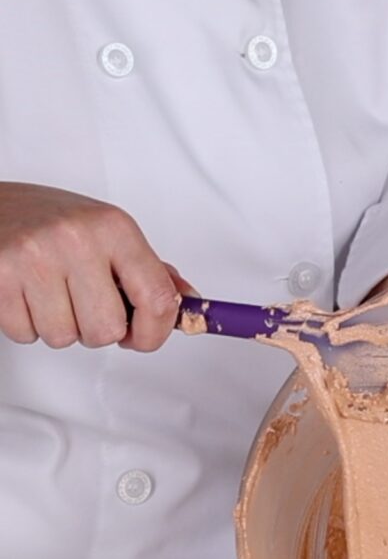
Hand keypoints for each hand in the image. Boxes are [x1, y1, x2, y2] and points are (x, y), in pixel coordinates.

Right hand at [0, 182, 189, 351]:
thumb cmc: (51, 220)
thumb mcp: (107, 232)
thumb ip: (149, 270)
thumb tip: (190, 302)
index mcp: (113, 228)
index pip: (156, 298)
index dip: (154, 332)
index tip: (143, 337)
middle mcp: (76, 240)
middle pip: (107, 330)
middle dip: (96, 329)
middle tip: (84, 304)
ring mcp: (34, 259)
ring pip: (64, 338)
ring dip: (60, 326)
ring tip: (50, 293)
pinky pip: (26, 335)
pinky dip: (27, 325)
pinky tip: (26, 294)